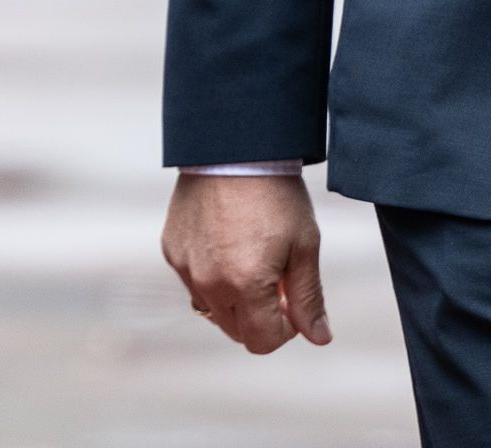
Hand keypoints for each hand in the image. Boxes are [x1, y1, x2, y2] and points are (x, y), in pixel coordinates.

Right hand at [162, 173, 331, 353]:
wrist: (233, 147)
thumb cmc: (275, 194)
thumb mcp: (304, 245)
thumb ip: (308, 298)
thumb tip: (319, 338)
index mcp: (245, 285)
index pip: (262, 342)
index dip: (284, 330)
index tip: (291, 300)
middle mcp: (209, 283)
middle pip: (236, 332)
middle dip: (259, 318)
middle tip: (276, 281)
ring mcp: (185, 267)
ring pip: (212, 309)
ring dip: (234, 299)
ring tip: (251, 260)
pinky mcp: (172, 249)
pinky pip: (193, 281)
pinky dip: (211, 276)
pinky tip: (227, 243)